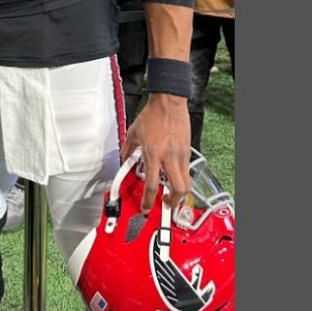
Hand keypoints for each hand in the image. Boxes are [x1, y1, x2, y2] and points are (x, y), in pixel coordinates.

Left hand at [122, 93, 191, 212]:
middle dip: (173, 201)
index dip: (149, 201)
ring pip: (186, 182)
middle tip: (166, 203)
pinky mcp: (187, 151)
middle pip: (177, 189)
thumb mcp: (134, 133)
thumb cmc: (152, 115)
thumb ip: (128, 148)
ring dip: (179, 192)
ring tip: (172, 193)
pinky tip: (174, 174)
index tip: (146, 208)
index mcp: (153, 155)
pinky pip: (186, 170)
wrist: (168, 103)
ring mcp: (180, 155)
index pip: (152, 185)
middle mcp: (168, 157)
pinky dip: (181, 177)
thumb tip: (124, 157)